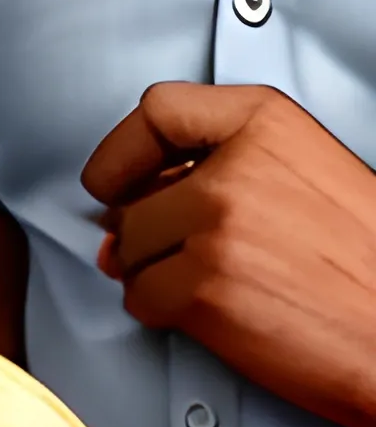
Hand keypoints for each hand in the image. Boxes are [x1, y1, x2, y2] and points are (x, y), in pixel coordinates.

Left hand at [82, 81, 375, 426]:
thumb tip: (145, 194)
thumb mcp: (315, 176)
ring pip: (131, 249)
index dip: (124, 150)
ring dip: (150, 274)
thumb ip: (233, 164)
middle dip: (144, 233)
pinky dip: (160, 312)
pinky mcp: (206, 289)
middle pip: (135, 196)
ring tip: (204, 285)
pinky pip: (143, 297)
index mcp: (267, 126)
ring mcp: (217, 228)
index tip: (111, 174)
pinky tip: (205, 315)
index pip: (159, 111)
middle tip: (167, 252)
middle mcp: (236, 169)